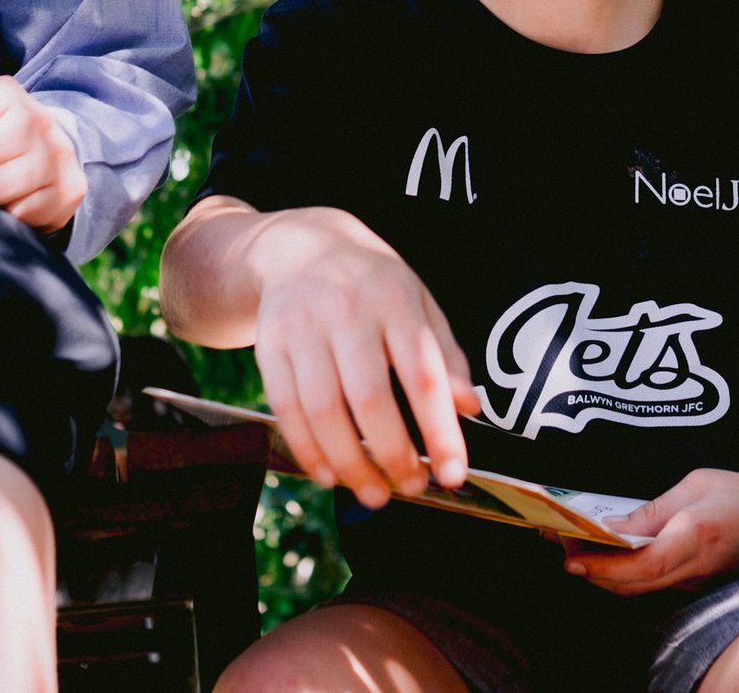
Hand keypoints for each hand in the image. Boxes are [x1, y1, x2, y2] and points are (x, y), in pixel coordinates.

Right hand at [245, 207, 483, 509]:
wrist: (299, 245)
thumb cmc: (371, 284)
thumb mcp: (419, 302)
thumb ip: (445, 355)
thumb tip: (470, 409)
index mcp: (395, 301)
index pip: (423, 375)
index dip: (440, 431)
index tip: (454, 474)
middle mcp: (347, 311)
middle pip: (369, 398)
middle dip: (392, 455)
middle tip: (410, 489)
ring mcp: (302, 327)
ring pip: (323, 410)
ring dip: (349, 463)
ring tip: (372, 493)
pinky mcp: (269, 344)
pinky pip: (285, 407)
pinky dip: (307, 449)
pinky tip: (328, 474)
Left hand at [563, 469, 738, 595]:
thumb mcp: (700, 484)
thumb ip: (655, 508)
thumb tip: (612, 527)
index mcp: (694, 538)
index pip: (637, 567)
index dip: (598, 564)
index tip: (566, 549)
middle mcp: (692, 569)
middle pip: (628, 585)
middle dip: (587, 567)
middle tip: (556, 539)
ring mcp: (695, 580)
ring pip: (637, 587)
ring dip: (601, 571)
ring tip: (572, 541)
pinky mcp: (696, 579)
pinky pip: (651, 582)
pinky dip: (622, 570)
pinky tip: (606, 547)